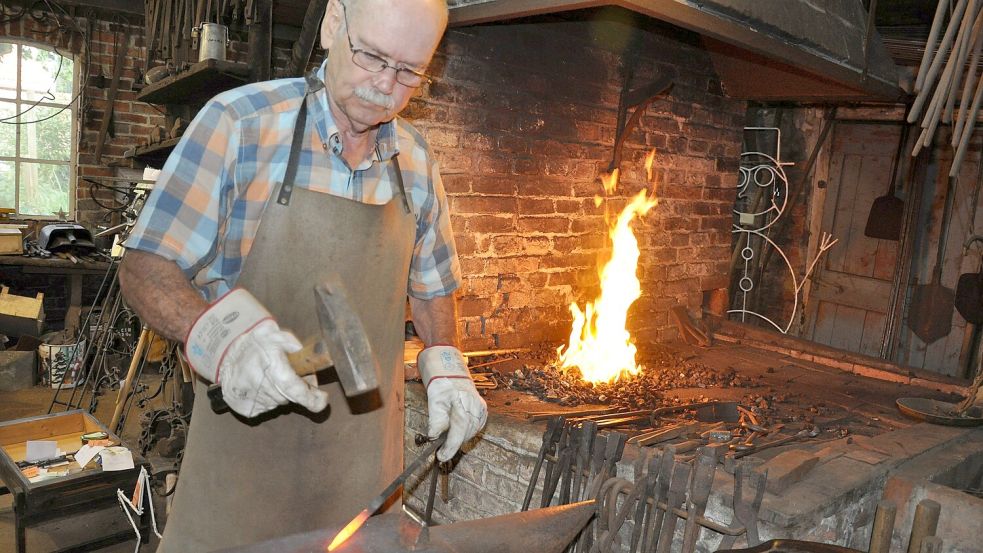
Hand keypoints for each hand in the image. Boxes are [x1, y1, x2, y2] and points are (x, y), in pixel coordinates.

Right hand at [185, 288, 328, 417]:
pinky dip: (268, 397)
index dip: (313, 399)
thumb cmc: (253, 345)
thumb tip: (308, 359)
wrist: (223, 356)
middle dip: (296, 388)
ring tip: (270, 376)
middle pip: (291, 396)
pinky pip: (266, 406)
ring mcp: (253, 401)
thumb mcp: (274, 335)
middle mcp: (262, 388)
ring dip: (281, 392)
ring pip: (279, 402)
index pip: (296, 391)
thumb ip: (294, 345)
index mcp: (272, 370)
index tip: (322, 398)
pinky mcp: (246, 410)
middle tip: (291, 374)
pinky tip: (260, 384)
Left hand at [418, 346, 487, 461]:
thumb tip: (433, 436)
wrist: (454, 377)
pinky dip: (465, 433)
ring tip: (448, 436)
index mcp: (463, 403)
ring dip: (459, 438)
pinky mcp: (483, 413)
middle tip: (441, 449)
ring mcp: (481, 410)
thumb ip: (435, 419)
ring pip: (471, 433)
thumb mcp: (434, 401)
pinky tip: (457, 428)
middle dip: (452, 443)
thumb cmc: (443, 387)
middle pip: (465, 434)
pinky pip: (475, 429)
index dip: (450, 447)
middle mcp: (476, 407)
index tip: (441, 457)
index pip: (459, 430)